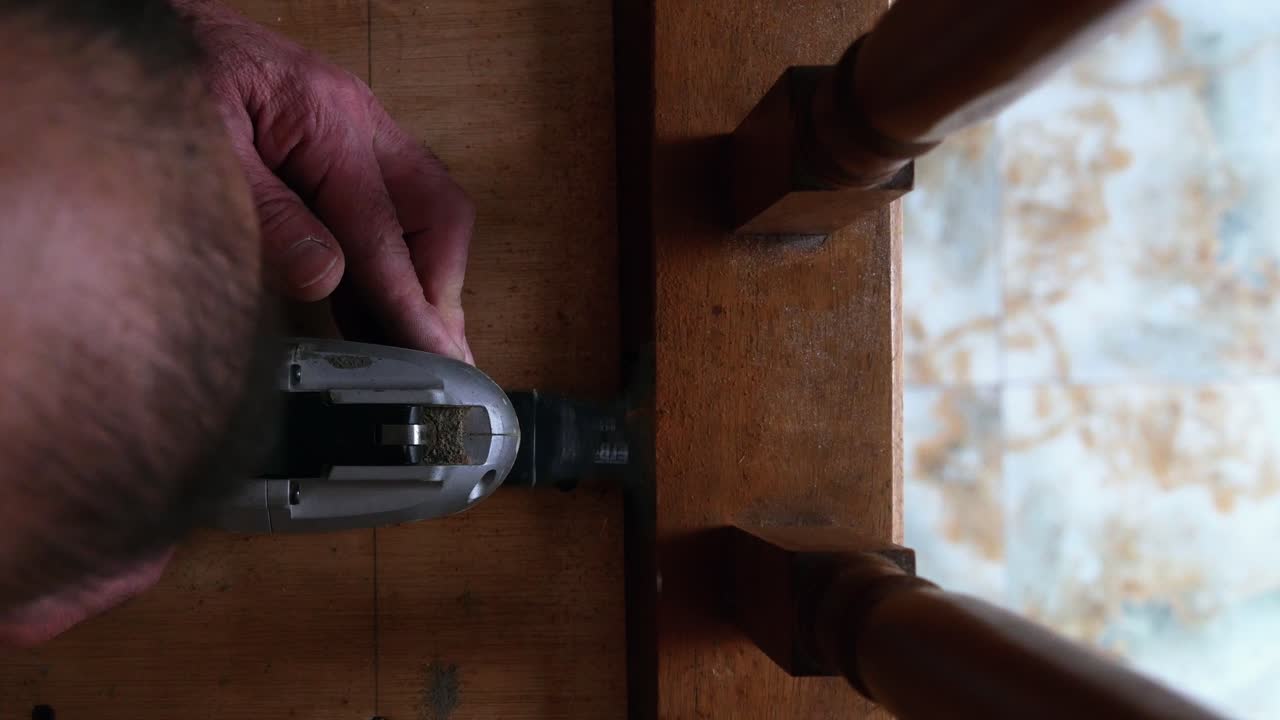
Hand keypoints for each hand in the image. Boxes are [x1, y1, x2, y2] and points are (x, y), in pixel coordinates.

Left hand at [175, 0, 474, 361]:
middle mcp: (357, 120)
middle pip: (438, 214)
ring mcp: (354, 129)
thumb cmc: (167, 70)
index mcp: (328, 118)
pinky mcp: (339, 144)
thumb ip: (264, 213)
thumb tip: (324, 276)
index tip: (431, 356)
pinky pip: (391, 207)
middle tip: (435, 353)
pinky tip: (379, 305)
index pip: (383, 232)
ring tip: (416, 343)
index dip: (410, 304)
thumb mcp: (203, 147)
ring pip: (426, 210)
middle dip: (441, 287)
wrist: (151, 25)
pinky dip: (393, 261)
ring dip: (425, 278)